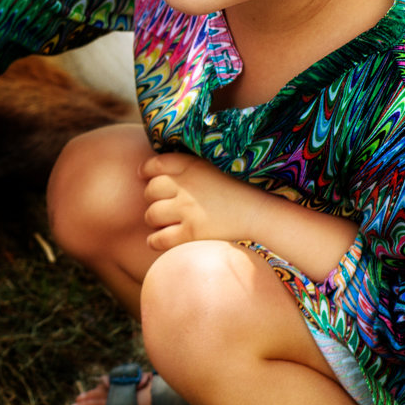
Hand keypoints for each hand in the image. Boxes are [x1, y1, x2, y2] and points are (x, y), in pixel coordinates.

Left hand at [140, 152, 264, 250]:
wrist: (259, 213)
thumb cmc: (237, 190)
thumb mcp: (212, 167)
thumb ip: (187, 166)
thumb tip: (154, 170)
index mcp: (192, 166)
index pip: (155, 164)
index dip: (146, 170)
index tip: (144, 175)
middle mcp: (186, 186)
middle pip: (150, 190)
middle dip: (152, 197)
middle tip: (161, 203)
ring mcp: (187, 210)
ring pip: (151, 215)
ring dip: (154, 219)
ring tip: (163, 221)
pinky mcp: (191, 233)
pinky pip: (158, 239)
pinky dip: (154, 240)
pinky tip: (158, 239)